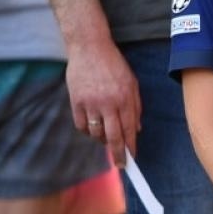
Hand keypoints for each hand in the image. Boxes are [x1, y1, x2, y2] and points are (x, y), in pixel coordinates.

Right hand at [66, 33, 140, 162]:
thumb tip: (137, 129)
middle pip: (113, 136)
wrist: (89, 47)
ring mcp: (90, 103)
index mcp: (125, 98)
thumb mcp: (132, 84)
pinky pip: (81, 125)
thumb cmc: (114, 65)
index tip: (132, 157)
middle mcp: (108, 103)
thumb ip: (136, 107)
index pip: (129, 129)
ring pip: (96, 132)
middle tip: (122, 165)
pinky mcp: (75, 101)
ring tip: (106, 137)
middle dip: (118, 154)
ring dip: (102, 140)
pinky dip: (87, 131)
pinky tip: (92, 128)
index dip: (131, 146)